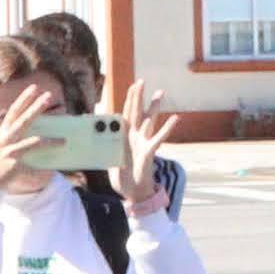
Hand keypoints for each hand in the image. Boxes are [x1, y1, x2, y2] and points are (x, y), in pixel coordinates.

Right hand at [0, 79, 61, 193]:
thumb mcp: (1, 144)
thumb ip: (14, 136)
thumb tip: (36, 131)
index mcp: (3, 132)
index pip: (14, 111)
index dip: (24, 99)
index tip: (34, 88)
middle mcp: (6, 138)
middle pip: (24, 120)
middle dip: (36, 107)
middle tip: (49, 96)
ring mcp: (10, 151)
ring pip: (33, 142)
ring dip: (50, 140)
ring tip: (64, 139)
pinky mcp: (14, 165)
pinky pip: (33, 165)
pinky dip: (43, 169)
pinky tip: (54, 169)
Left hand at [109, 81, 177, 198]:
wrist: (133, 193)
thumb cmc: (122, 178)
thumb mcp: (109, 161)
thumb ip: (105, 149)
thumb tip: (98, 138)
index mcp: (123, 138)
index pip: (124, 115)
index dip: (126, 101)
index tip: (129, 88)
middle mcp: (134, 137)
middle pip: (135, 112)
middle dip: (137, 97)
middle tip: (140, 81)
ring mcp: (143, 143)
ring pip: (148, 121)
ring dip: (153, 107)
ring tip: (160, 92)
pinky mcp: (149, 151)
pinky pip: (158, 138)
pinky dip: (167, 128)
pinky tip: (176, 117)